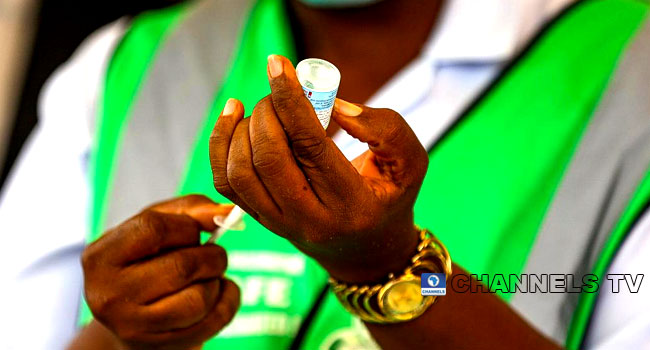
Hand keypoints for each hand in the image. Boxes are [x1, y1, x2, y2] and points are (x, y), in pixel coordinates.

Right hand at [80, 195, 239, 349]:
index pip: (152, 228)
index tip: (195, 230)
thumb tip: (224, 211)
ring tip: (208, 277)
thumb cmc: (148, 262)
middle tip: (212, 255)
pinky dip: (228, 300)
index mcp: (100, 257)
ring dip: (216, 281)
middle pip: (181, 266)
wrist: (135, 318)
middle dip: (211, 256)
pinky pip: (214, 320)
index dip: (187, 225)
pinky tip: (218, 292)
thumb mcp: (158, 226)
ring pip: (198, 299)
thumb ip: (190, 209)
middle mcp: (108, 296)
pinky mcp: (161, 348)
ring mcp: (133, 328)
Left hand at [209, 55, 428, 282]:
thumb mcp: (409, 163)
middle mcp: (310, 220)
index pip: (310, 146)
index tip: (279, 65)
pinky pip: (225, 183)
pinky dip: (221, 144)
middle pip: (269, 158)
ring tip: (264, 108)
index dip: (291, 100)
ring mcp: (279, 224)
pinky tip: (233, 117)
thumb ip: (383, 129)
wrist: (366, 249)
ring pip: (240, 172)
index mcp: (350, 204)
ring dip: (243, 127)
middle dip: (268, 112)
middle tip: (280, 91)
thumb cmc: (389, 196)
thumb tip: (333, 105)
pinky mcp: (260, 220)